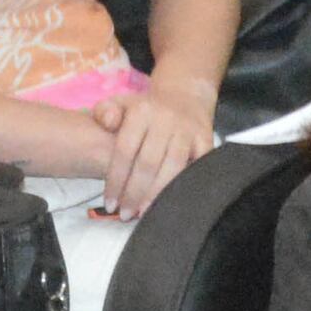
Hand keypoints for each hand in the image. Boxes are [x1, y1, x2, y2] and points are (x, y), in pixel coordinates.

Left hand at [94, 79, 214, 219]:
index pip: (125, 150)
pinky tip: (172, 203)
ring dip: (158, 194)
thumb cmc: (146, 111)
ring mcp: (188, 131)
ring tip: (144, 214)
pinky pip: (197, 168)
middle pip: (148, 163)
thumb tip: (107, 122)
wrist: (185, 96)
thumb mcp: (120, 104)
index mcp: (141, 112)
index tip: (110, 203)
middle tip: (126, 214)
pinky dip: (184, 187)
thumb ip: (104, 112)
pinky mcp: (206, 140)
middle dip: (135, 193)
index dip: (116, 179)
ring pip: (173, 168)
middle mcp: (165, 120)